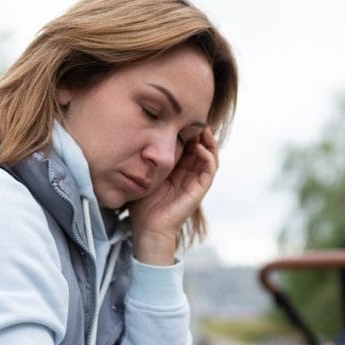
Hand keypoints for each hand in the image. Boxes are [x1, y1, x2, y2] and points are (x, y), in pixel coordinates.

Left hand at [128, 128, 218, 264]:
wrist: (147, 229)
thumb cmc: (141, 205)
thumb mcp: (142, 174)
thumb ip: (144, 159)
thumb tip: (135, 136)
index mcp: (176, 170)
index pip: (187, 145)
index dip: (187, 131)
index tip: (181, 116)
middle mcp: (188, 174)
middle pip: (200, 146)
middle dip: (199, 131)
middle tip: (194, 116)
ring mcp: (195, 182)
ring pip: (209, 155)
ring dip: (208, 140)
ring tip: (203, 127)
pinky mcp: (199, 190)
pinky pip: (210, 169)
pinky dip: (208, 156)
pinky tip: (199, 146)